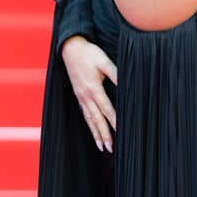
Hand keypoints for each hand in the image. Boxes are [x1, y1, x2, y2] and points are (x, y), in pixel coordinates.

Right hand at [61, 35, 117, 151]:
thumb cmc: (89, 53)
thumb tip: (126, 85)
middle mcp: (86, 96)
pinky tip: (92, 130)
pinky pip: (84, 113)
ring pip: (89, 119)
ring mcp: (80, 96)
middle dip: (103, 134)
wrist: (70, 48)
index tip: (120, 133)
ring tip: (101, 147)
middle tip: (110, 148)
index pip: (106, 109)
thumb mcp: (104, 61)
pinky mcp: (78, 95)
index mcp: (93, 88)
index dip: (113, 122)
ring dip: (95, 134)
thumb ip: (116, 74)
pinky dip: (89, 124)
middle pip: (96, 119)